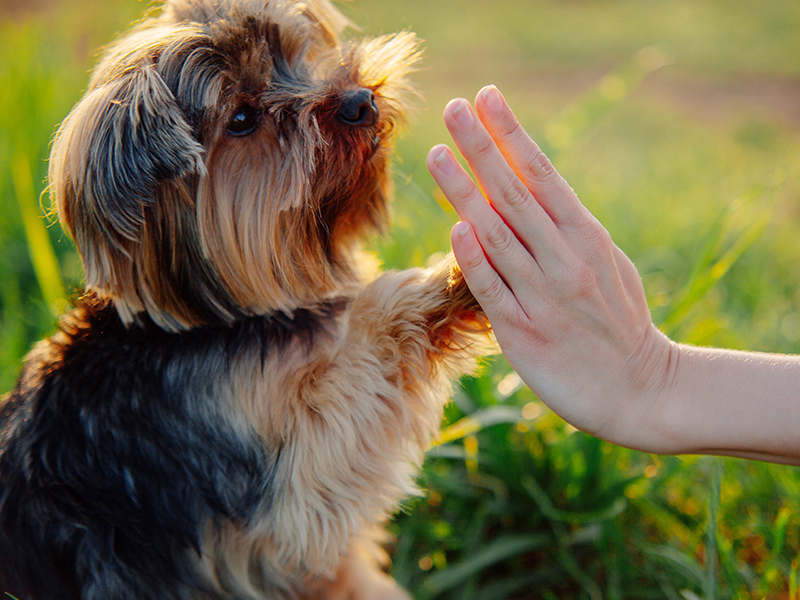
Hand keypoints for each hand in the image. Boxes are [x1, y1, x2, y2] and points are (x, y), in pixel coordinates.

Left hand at [426, 85, 676, 451]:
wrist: (642, 392)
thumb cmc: (620, 323)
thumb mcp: (606, 265)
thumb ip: (569, 231)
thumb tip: (530, 193)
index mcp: (588, 237)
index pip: (543, 175)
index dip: (512, 135)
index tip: (486, 98)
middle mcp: (566, 260)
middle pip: (515, 194)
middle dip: (482, 148)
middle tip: (453, 108)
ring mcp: (545, 296)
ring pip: (498, 235)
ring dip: (465, 192)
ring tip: (437, 154)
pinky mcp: (526, 334)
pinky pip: (494, 289)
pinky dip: (475, 258)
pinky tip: (456, 227)